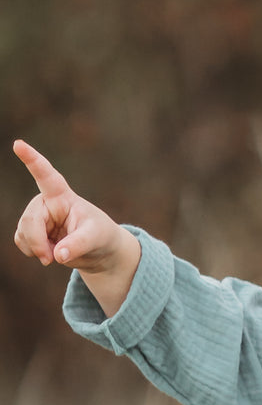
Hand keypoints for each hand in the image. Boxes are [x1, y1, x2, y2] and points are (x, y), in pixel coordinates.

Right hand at [13, 140, 139, 315]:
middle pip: (30, 219)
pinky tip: (48, 255)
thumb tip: (57, 255)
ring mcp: (38, 217)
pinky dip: (33, 252)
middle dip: (37, 242)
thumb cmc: (100, 235)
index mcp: (62, 195)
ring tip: (54, 257)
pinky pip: (22, 242)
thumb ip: (77, 245)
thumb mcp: (95, 238)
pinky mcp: (33, 232)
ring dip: (35, 249)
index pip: (46, 175)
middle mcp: (46, 203)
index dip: (32, 159)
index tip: (18, 144)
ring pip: (23, 232)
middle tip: (50, 260)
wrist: (98, 250)